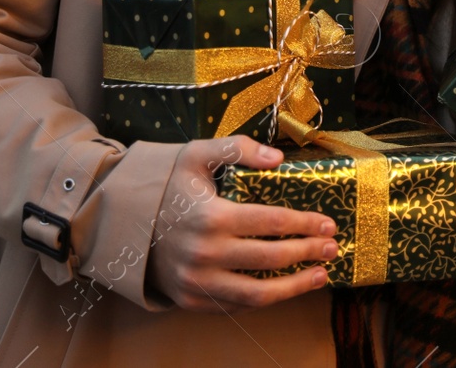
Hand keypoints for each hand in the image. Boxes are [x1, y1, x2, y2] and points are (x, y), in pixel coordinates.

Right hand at [145, 136, 339, 311]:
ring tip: (319, 276)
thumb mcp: (195, 154)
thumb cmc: (166, 185)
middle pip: (271, 258)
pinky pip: (236, 305)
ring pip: (257, 294)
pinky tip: (285, 287)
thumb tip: (278, 158)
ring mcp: (196, 282)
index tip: (327, 223)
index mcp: (210, 216)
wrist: (123, 223)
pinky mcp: (191, 300)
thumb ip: (237, 149)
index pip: (272, 222)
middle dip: (307, 253)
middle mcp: (204, 254)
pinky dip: (265, 299)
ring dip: (294, 287)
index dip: (304, 224)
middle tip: (332, 247)